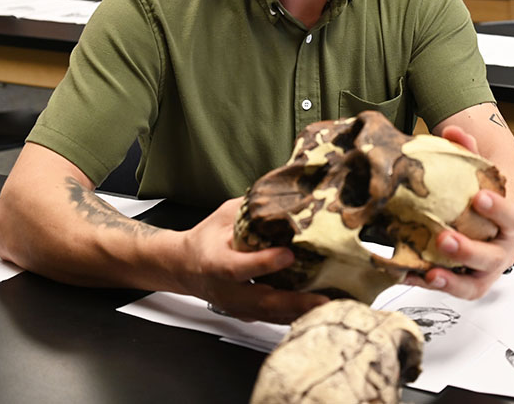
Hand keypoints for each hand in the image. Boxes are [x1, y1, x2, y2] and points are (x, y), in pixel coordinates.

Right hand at [179, 199, 327, 323]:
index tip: (289, 255)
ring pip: (270, 315)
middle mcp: (226, 290)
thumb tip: (285, 195)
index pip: (237, 267)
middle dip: (294, 302)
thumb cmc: (206, 239)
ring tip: (329, 306)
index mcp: (214, 261)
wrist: (184, 267)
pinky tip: (317, 310)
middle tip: (323, 299)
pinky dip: (296, 316)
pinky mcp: (246, 315)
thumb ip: (251, 209)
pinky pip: (273, 318)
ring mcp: (236, 307)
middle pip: (261, 301)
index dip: (263, 263)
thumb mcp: (224, 216)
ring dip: (301, 312)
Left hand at [405, 125, 513, 298]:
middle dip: (468, 249)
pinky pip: (453, 289)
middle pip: (491, 256)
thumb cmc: (489, 197)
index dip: (497, 208)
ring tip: (429, 271)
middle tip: (445, 238)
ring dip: (451, 279)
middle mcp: (503, 250)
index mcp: (511, 222)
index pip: (510, 216)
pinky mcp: (469, 283)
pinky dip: (431, 284)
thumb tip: (454, 131)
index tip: (479, 197)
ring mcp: (487, 270)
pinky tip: (409, 276)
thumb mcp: (484, 173)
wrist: (501, 222)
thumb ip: (470, 151)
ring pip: (475, 283)